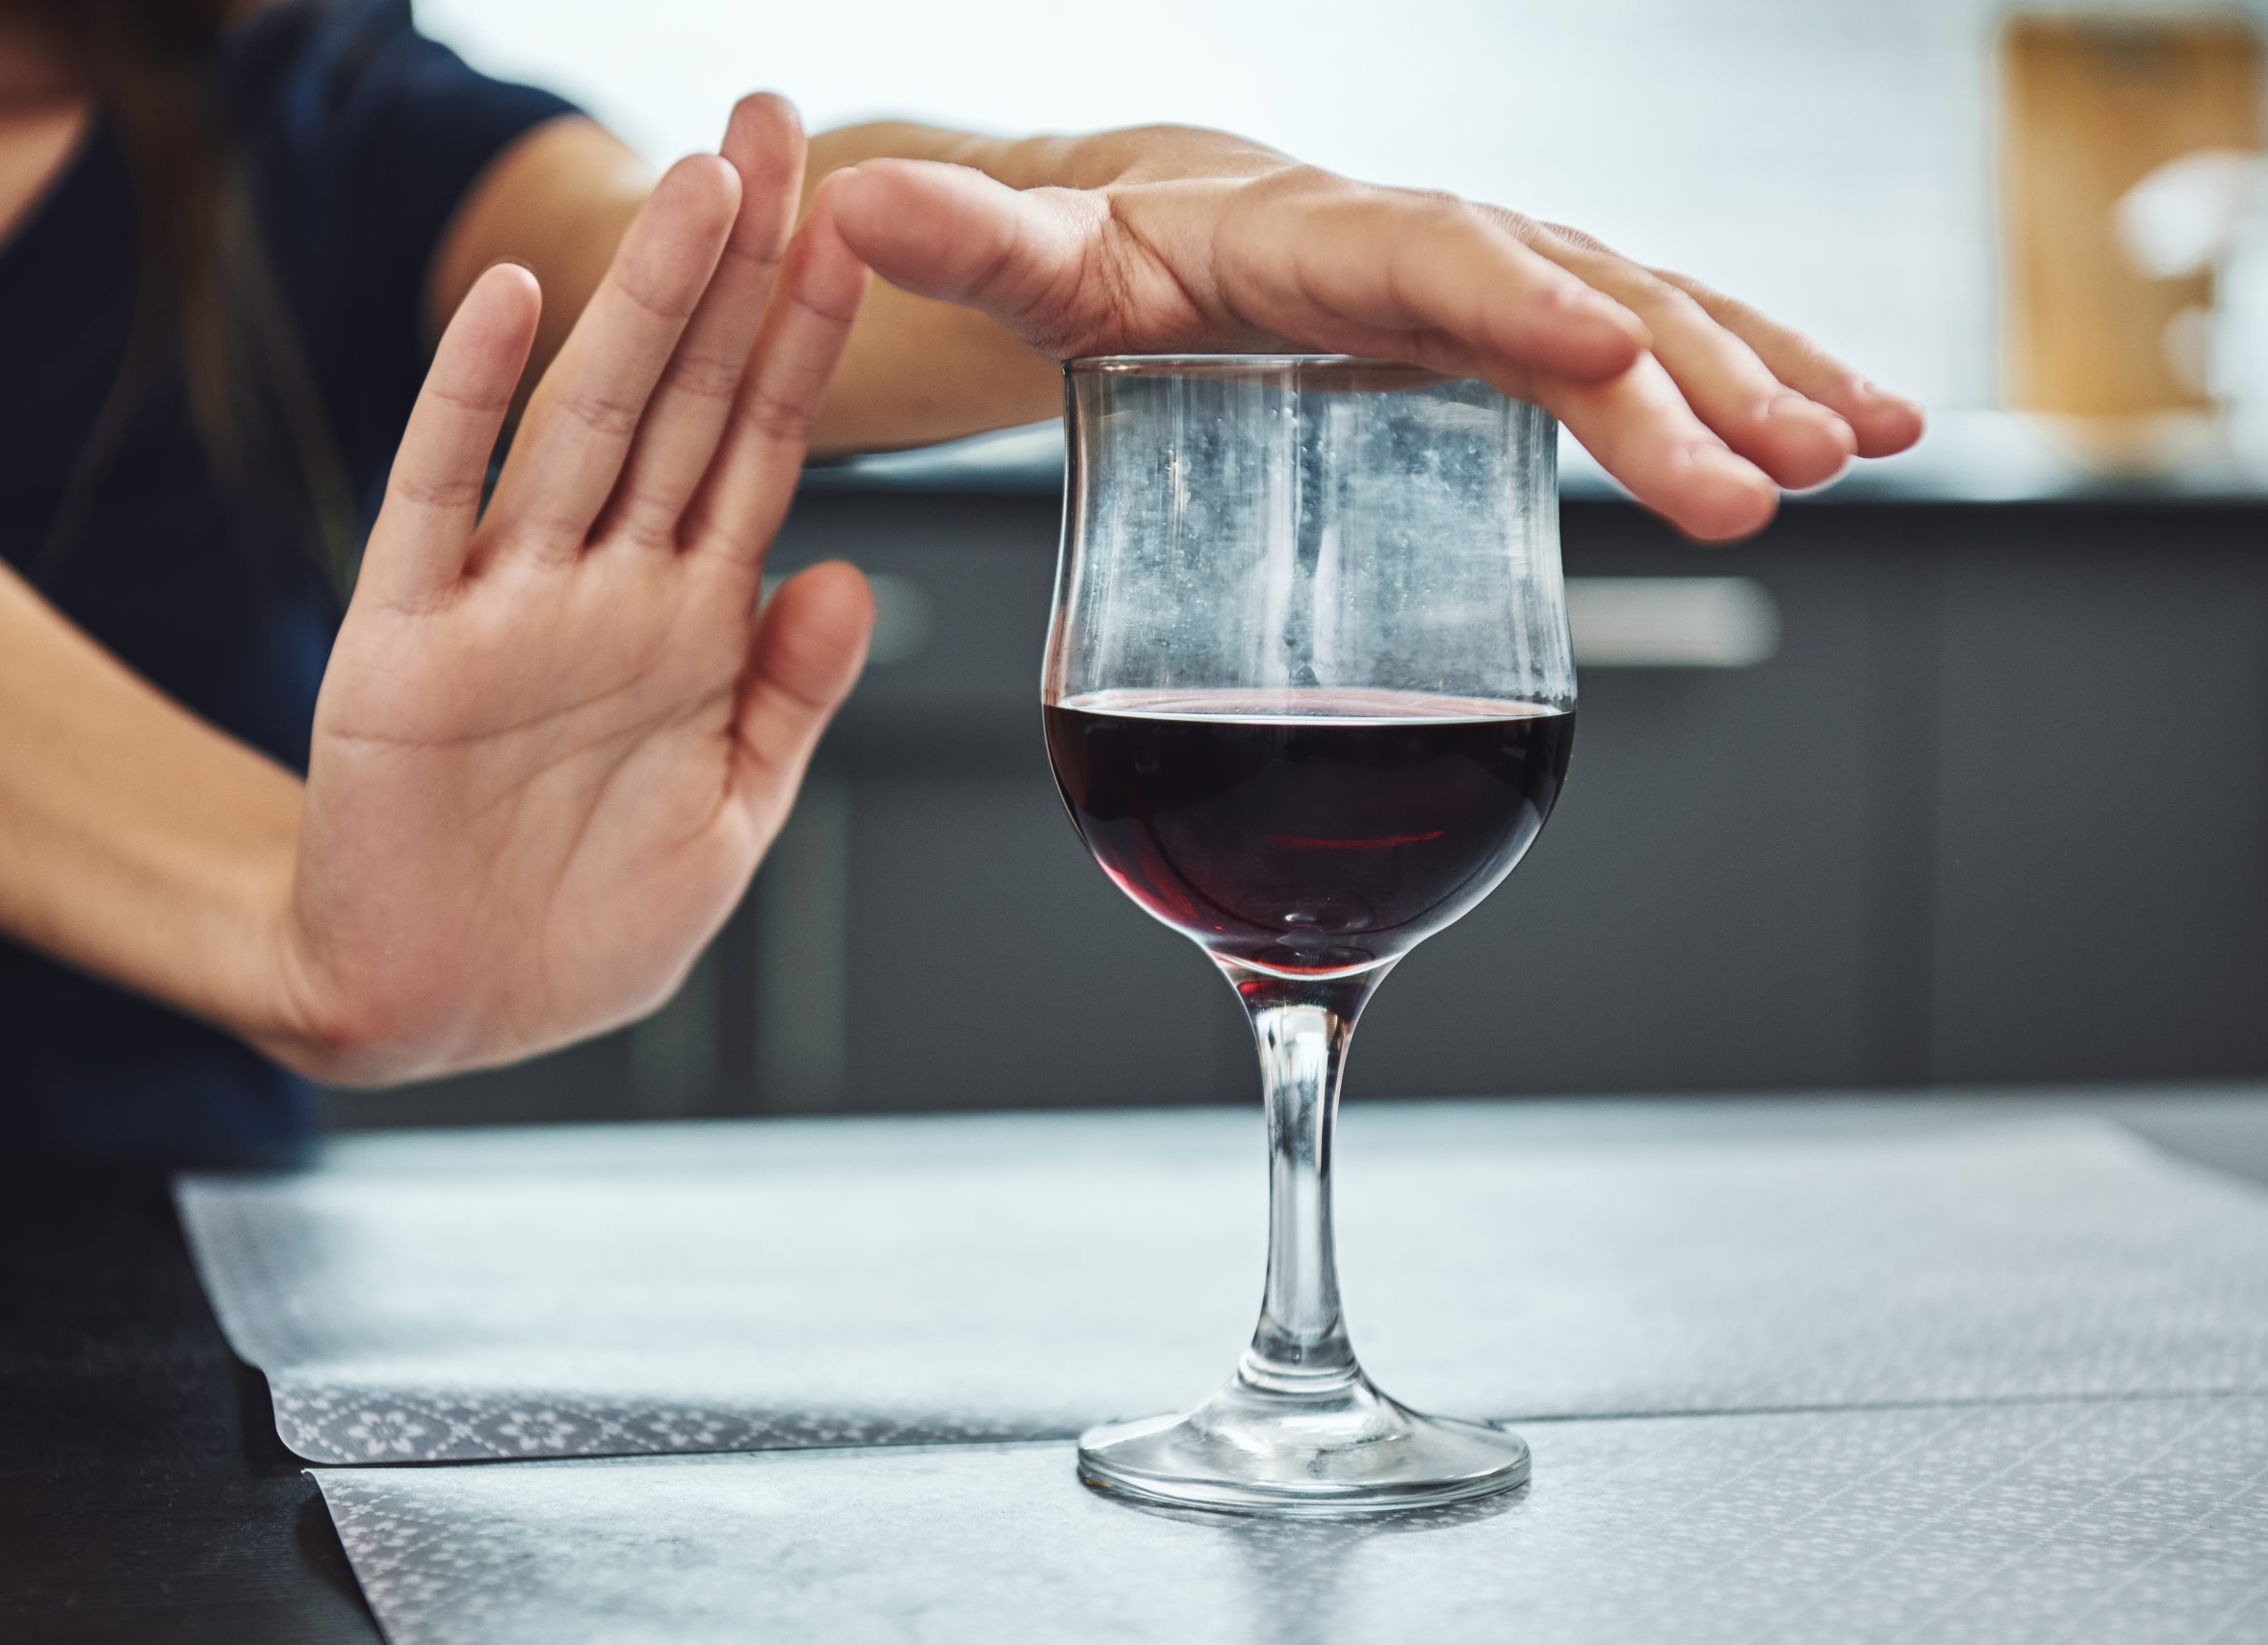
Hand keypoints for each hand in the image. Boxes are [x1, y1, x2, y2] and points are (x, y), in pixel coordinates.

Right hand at [274, 103, 869, 1084]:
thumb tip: (843, 570)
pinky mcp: (405, 644)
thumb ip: (787, 700)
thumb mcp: (727, 819)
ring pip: (584, 427)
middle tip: (777, 125)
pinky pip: (439, 501)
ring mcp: (507, 605)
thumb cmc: (585, 925)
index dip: (807, 335)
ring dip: (638, 308)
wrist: (445, 1011)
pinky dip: (469, 405)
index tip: (857, 221)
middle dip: (735, 269)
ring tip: (696, 190)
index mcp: (691, 625)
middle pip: (684, 399)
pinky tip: (511, 306)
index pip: (761, 447)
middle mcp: (606, 589)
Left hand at [824, 130, 1924, 541]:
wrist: (1173, 231)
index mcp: (1322, 237)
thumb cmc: (1106, 261)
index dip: (1524, 311)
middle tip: (1772, 479)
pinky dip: (1766, 374)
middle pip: (1575, 304)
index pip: (1437, 266)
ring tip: (1859, 448)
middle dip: (1684, 386)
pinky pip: (1666, 345)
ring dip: (1759, 378)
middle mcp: (1433, 245)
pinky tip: (1864, 430)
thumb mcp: (1039, 266)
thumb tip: (848, 209)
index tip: (1612, 370)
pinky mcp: (1532, 337)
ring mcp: (1498, 284)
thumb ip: (967, 245)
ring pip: (1651, 317)